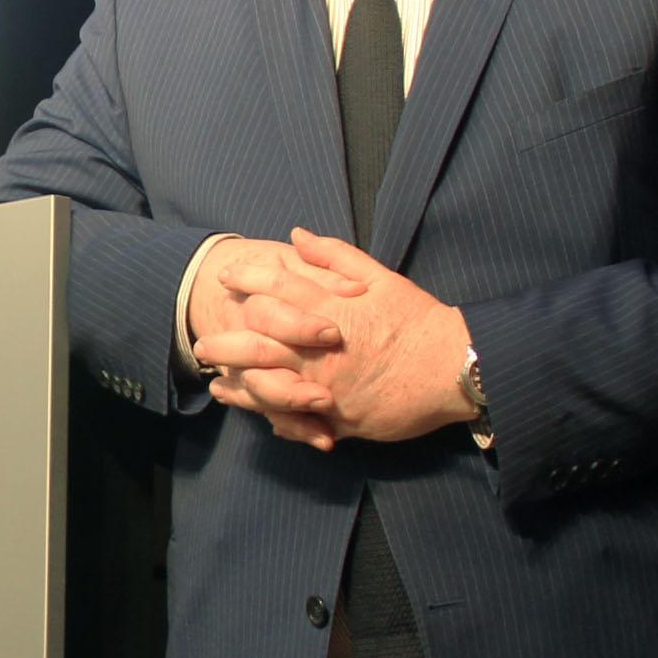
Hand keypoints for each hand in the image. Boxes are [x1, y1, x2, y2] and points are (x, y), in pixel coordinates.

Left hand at [192, 230, 472, 447]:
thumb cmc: (418, 320)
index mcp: (330, 310)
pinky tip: (257, 417)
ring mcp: (327, 385)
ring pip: (269, 387)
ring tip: (218, 383)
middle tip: (203, 343)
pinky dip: (275, 419)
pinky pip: (298, 421)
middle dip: (226, 342)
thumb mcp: (380, 278)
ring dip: (240, 386)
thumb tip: (297, 236)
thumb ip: (334, 257)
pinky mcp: (339, 416)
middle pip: (259, 343)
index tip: (225, 276)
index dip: (247, 281)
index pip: (276, 290)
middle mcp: (321, 349)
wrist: (454, 368)